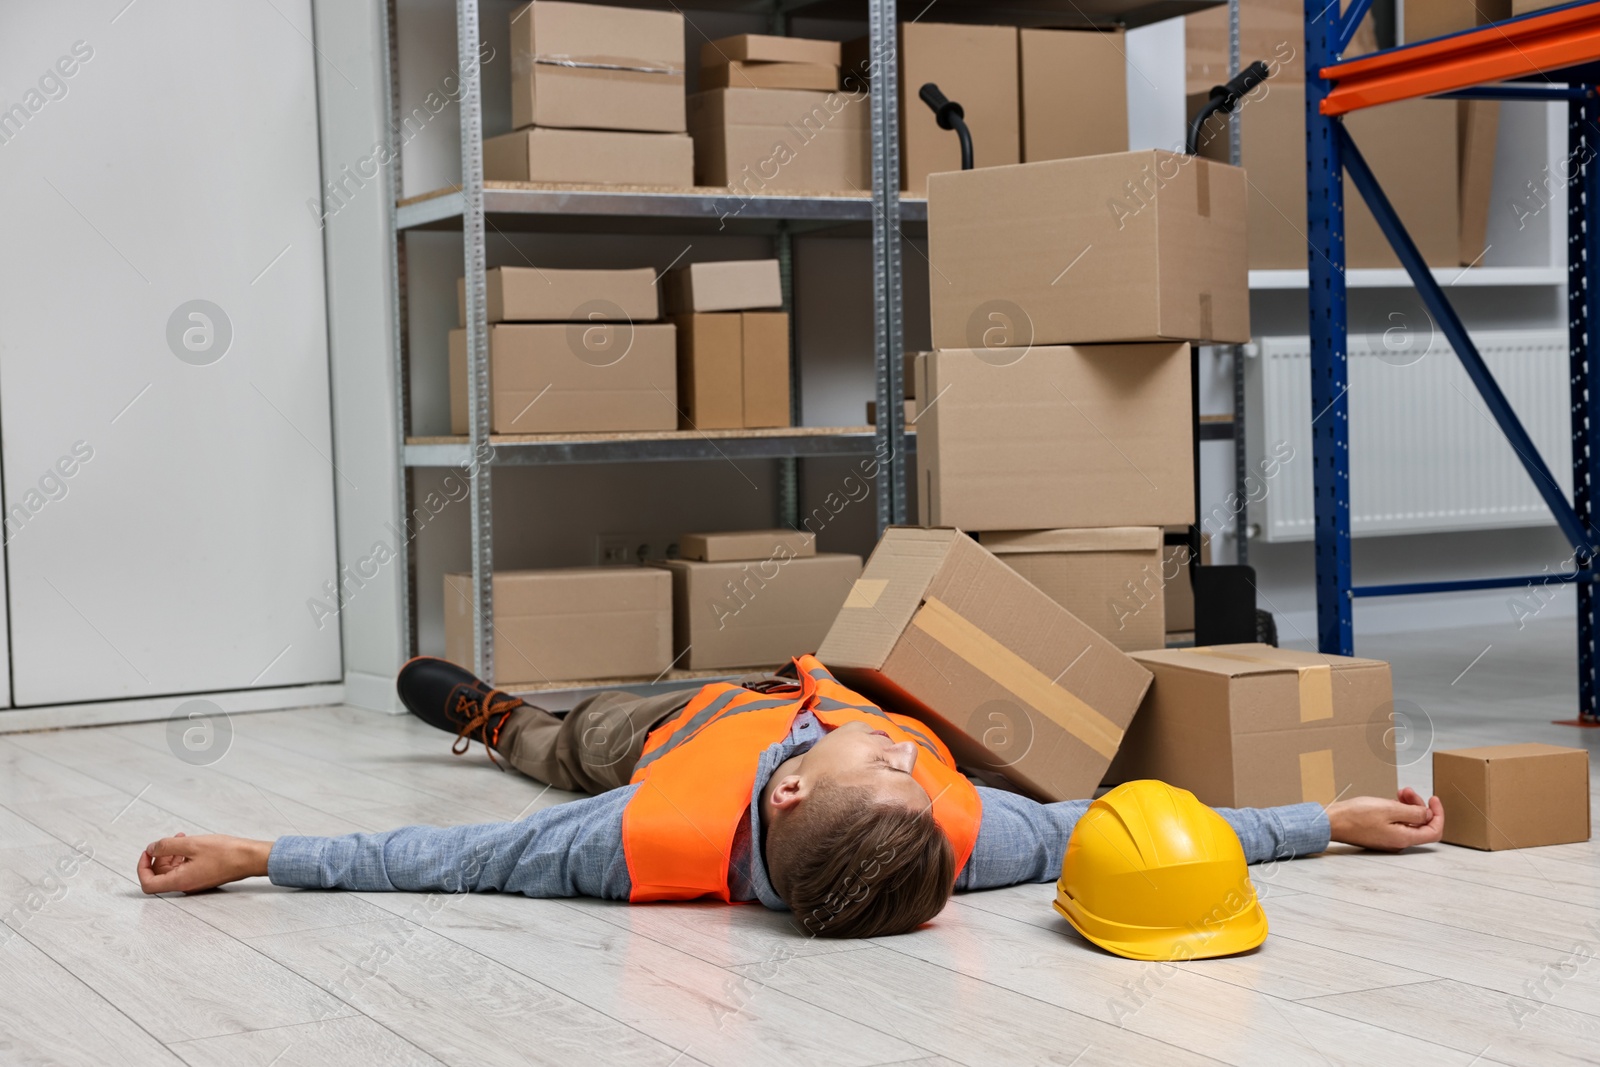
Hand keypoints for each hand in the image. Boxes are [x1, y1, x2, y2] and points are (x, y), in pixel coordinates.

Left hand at [136, 832, 272, 893]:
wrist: (249, 858)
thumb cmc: (226, 853)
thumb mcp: (191, 844)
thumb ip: (167, 846)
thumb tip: (152, 848)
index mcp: (180, 881)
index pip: (148, 883)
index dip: (143, 867)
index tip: (148, 853)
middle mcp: (185, 885)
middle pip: (160, 876)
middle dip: (159, 857)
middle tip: (166, 842)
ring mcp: (194, 882)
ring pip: (172, 871)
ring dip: (171, 855)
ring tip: (180, 838)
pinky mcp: (203, 877)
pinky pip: (185, 869)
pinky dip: (182, 857)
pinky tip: (190, 844)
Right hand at [1326, 788, 1443, 851]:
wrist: (1332, 822)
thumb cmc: (1355, 816)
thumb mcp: (1389, 809)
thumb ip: (1413, 813)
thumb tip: (1428, 815)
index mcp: (1404, 838)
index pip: (1434, 831)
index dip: (1438, 814)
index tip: (1433, 799)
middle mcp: (1398, 841)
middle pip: (1421, 825)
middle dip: (1420, 806)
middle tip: (1408, 791)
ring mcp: (1388, 838)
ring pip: (1408, 822)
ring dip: (1408, 806)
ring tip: (1399, 792)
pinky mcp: (1379, 834)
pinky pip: (1396, 823)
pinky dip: (1397, 810)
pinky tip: (1390, 800)